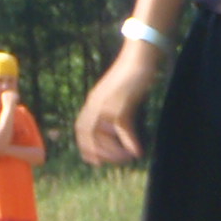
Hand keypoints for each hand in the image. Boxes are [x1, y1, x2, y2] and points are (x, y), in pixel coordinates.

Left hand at [75, 46, 157, 163]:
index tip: (93, 160)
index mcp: (93, 101)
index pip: (81, 128)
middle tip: (108, 163)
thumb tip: (117, 121)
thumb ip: (112, 104)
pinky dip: (129, 142)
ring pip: (103, 135)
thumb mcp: (116, 91)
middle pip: (88, 135)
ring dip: (113, 151)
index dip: (85, 146)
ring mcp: (107, 104)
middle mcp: (96, 104)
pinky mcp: (122, 104)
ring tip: (126, 158)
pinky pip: (122, 129)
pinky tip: (137, 152)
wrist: (139, 56)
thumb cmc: (132, 71)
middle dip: (96, 152)